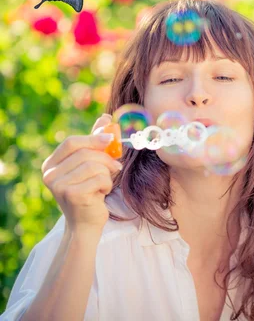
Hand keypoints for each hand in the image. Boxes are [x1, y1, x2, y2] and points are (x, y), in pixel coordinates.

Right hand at [41, 114, 121, 235]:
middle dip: (105, 157)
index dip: (92, 138)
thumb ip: (95, 142)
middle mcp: (50, 175)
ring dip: (107, 173)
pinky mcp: (72, 195)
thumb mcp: (92, 164)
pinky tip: (102, 193)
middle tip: (117, 165)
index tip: (111, 139)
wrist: (87, 222)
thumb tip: (106, 118)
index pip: (71, 142)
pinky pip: (99, 178)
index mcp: (51, 164)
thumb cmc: (91, 190)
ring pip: (94, 165)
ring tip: (105, 182)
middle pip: (84, 153)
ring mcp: (58, 186)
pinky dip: (107, 184)